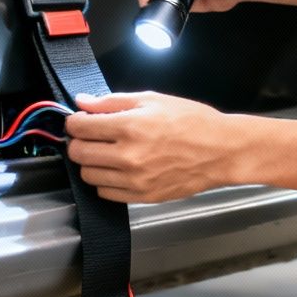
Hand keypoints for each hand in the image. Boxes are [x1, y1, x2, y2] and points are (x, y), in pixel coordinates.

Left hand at [63, 91, 240, 203]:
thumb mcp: (153, 99)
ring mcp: (134, 180)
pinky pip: (106, 193)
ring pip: (88, 175)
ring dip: (91, 162)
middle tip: (91, 136)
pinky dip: (105, 181)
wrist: (221, 151)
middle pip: (78, 153)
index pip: (79, 127)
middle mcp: (128, 156)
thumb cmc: (192, 122)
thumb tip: (82, 102)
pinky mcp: (142, 197)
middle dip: (79, 142)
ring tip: (107, 152)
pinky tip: (118, 169)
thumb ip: (112, 101)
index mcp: (130, 127)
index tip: (80, 120)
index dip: (74, 122)